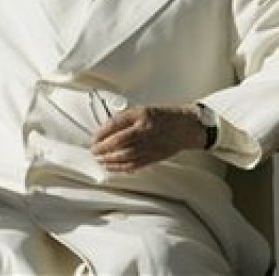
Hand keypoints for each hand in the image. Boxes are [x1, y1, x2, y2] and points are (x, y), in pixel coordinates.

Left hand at [90, 105, 204, 172]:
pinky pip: (136, 164)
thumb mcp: (141, 110)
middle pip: (120, 141)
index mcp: (141, 115)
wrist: (185, 127)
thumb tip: (104, 130)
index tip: (93, 138)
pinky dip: (121, 167)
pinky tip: (112, 167)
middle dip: (103, 148)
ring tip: (100, 160)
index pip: (116, 124)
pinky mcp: (155, 157)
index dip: (101, 133)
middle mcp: (146, 130)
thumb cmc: (161, 117)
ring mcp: (151, 145)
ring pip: (127, 155)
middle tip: (94, 151)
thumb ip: (124, 119)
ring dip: (110, 159)